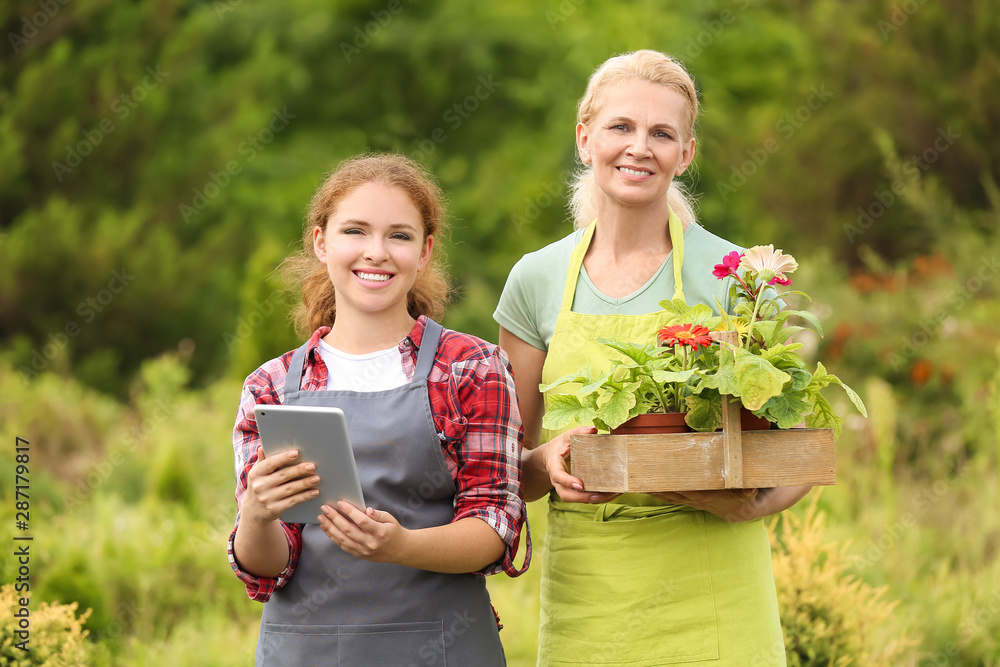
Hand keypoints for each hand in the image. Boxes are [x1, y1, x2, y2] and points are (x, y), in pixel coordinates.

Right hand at [243, 446, 320, 522]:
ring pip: (290, 488)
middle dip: (299, 470)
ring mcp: (267, 499)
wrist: (254, 512)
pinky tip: (314, 492)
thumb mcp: (257, 474)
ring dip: (305, 483)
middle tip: (312, 466)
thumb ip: (262, 461)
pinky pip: (293, 501)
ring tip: (317, 478)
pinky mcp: (275, 509)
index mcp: (255, 474)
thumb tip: (262, 448)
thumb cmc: (260, 486)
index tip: (296, 453)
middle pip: (283, 475)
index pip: (270, 463)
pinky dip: (305, 496)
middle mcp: (260, 486)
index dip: (283, 458)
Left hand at [318, 501, 411, 563]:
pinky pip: (343, 546)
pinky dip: (334, 537)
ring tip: (322, 518)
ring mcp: (364, 551)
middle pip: (349, 530)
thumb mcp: (390, 519)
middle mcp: (371, 544)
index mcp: (380, 533)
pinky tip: (327, 529)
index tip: (340, 502)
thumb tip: (366, 510)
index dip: (350, 511)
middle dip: (335, 519)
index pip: (362, 521)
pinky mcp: (359, 555)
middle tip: (325, 509)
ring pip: (343, 540)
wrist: (400, 550)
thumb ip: (377, 514)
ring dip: (330, 528)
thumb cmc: (394, 531)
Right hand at [544, 426, 619, 503]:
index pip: (558, 476)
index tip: (580, 485)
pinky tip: (610, 495)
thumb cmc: (561, 445)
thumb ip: (579, 432)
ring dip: (591, 500)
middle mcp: (558, 480)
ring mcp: (565, 487)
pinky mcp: (573, 491)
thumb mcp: (567, 436)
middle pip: (565, 494)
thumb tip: (593, 429)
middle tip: (598, 495)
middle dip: (582, 498)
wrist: (552, 456)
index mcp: (554, 465)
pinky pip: (582, 498)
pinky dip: (596, 498)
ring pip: (574, 499)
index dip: (568, 482)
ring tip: (608, 496)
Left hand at [650, 488, 765, 521]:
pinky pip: (672, 497)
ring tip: (637, 483)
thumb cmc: (751, 495)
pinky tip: (647, 488)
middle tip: (640, 477)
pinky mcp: (693, 501)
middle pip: (674, 493)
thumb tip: (749, 488)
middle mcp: (699, 501)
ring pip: (670, 496)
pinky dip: (660, 493)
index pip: (687, 491)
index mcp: (710, 498)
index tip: (660, 479)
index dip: (674, 486)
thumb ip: (749, 489)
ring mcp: (694, 501)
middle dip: (658, 486)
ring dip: (654, 490)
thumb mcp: (753, 491)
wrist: (750, 509)